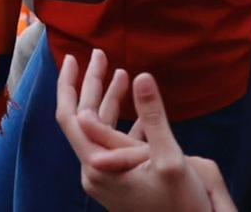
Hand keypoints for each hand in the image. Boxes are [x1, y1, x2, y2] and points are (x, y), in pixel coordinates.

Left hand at [56, 53, 228, 211]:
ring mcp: (107, 178)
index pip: (71, 117)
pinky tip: (139, 109)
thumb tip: (142, 76)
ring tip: (124, 74)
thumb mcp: (169, 159)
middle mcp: (95, 172)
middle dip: (92, 85)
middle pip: (85, 120)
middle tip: (101, 55)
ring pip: (102, 132)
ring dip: (111, 102)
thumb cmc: (181, 206)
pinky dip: (125, 124)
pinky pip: (116, 146)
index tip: (73, 57)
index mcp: (98, 166)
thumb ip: (153, 117)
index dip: (69, 85)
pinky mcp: (121, 182)